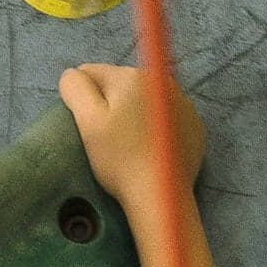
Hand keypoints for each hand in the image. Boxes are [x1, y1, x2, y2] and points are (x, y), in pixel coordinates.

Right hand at [60, 60, 205, 212]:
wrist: (160, 194)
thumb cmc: (119, 159)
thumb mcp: (88, 121)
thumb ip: (76, 88)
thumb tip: (73, 74)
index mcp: (130, 75)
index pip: (90, 73)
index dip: (83, 100)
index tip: (90, 126)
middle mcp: (160, 79)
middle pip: (118, 84)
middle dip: (109, 104)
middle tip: (109, 139)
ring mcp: (182, 101)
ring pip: (142, 98)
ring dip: (132, 113)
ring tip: (130, 144)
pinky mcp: (194, 123)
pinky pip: (164, 115)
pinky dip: (154, 126)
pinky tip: (151, 148)